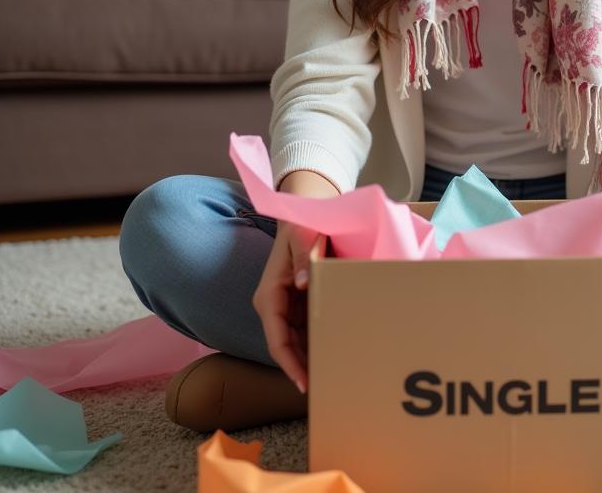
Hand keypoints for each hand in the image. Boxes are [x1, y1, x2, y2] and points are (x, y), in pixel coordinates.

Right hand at [251, 170, 338, 393]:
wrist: (301, 213)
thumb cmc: (302, 225)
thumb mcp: (302, 237)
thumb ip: (302, 259)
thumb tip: (304, 283)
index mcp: (269, 294)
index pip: (276, 338)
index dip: (289, 362)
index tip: (303, 382)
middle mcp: (272, 305)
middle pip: (284, 345)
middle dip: (300, 367)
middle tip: (324, 388)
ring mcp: (283, 306)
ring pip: (293, 341)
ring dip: (308, 358)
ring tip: (330, 377)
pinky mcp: (295, 304)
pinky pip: (302, 329)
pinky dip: (314, 342)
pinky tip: (331, 352)